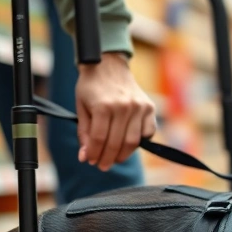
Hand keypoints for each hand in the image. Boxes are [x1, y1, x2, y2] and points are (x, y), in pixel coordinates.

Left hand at [75, 52, 156, 170]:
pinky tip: (128, 143)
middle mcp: (124, 107)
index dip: (94, 153)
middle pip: (116, 143)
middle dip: (108, 158)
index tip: (91, 161)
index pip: (100, 139)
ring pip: (133, 141)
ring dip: (123, 154)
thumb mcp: (81, 107)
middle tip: (103, 165)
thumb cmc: (91, 87)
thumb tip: (85, 157)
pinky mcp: (149, 108)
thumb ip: (84, 133)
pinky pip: (148, 132)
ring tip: (114, 159)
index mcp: (103, 106)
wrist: (108, 65)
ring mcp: (139, 107)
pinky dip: (140, 142)